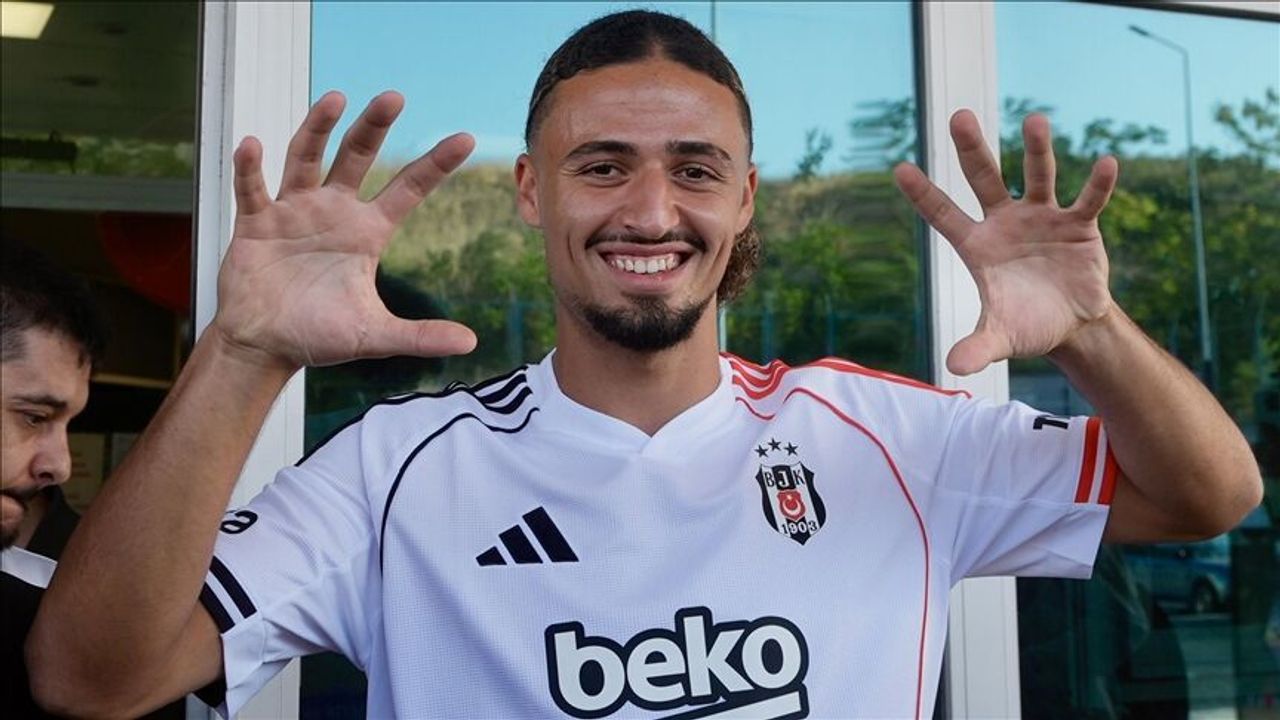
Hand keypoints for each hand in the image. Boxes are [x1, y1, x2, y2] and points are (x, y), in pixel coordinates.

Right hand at [212, 91, 477, 369]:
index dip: (436, 164)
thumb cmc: (320, 336)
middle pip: (357, 156)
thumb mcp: (374, 335)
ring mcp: (293, 211)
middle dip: (373, 126)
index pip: (408, 188)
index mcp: (367, 231)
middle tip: (394, 97)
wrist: (266, 346)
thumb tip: (470, 344)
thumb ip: (419, 336)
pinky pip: (253, 188)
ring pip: (306, 158)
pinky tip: (252, 144)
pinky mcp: (256, 222)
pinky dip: (251, 167)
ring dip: (318, 128)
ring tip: (335, 99)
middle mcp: (333, 210)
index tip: (466, 138)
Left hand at [894, 111, 1118, 375]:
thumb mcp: (1000, 337)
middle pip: (985, 179)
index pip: (943, 215)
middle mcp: (1006, 222)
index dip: (923, 194)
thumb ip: (977, 347)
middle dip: (973, 150)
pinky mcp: (1079, 225)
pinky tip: (1106, 163)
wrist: (1071, 324)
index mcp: (978, 245)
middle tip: (958, 116)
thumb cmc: (1027, 324)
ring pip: (1038, 177)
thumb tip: (954, 368)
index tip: (898, 168)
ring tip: (1035, 120)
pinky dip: (1097, 184)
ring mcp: (1043, 218)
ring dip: (1037, 151)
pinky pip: (1088, 200)